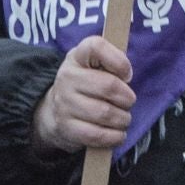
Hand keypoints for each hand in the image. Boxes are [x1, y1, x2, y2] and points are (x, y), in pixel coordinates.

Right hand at [31, 36, 133, 155]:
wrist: (55, 111)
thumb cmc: (86, 84)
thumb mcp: (95, 65)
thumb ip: (112, 62)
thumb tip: (126, 75)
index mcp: (77, 56)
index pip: (96, 47)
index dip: (118, 60)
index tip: (127, 74)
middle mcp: (67, 77)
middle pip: (108, 85)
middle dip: (127, 98)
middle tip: (129, 102)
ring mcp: (64, 103)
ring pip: (104, 113)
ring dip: (122, 119)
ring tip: (124, 119)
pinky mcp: (66, 127)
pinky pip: (96, 135)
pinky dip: (114, 137)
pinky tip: (118, 134)